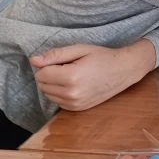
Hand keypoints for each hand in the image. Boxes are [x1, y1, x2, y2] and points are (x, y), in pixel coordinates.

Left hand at [30, 41, 156, 110]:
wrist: (124, 70)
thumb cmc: (103, 56)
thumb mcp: (80, 49)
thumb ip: (55, 55)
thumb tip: (34, 61)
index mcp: (71, 77)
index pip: (41, 74)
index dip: (48, 65)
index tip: (63, 60)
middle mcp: (71, 93)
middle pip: (42, 86)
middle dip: (49, 75)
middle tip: (67, 67)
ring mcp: (75, 104)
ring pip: (48, 95)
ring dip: (53, 85)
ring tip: (71, 75)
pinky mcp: (77, 109)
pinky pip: (57, 101)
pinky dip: (60, 93)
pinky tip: (74, 85)